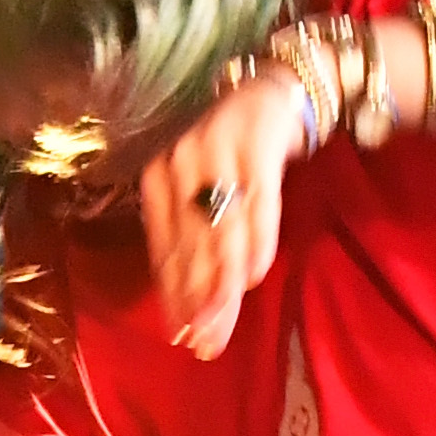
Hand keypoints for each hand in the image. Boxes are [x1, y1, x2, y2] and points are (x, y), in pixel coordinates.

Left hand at [141, 65, 312, 359]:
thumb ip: (196, 238)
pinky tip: (254, 277)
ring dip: (222, 285)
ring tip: (222, 327)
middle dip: (198, 303)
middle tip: (203, 345)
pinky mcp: (256, 146)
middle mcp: (180, 164)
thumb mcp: (205, 190)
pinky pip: (257, 205)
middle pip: (191, 248)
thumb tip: (190, 306)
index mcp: (158, 179)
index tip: (180, 338)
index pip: (165, 250)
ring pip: (220, 233)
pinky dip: (257, 243)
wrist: (277, 89)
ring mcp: (217, 153)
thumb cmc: (237, 152)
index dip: (174, 296)